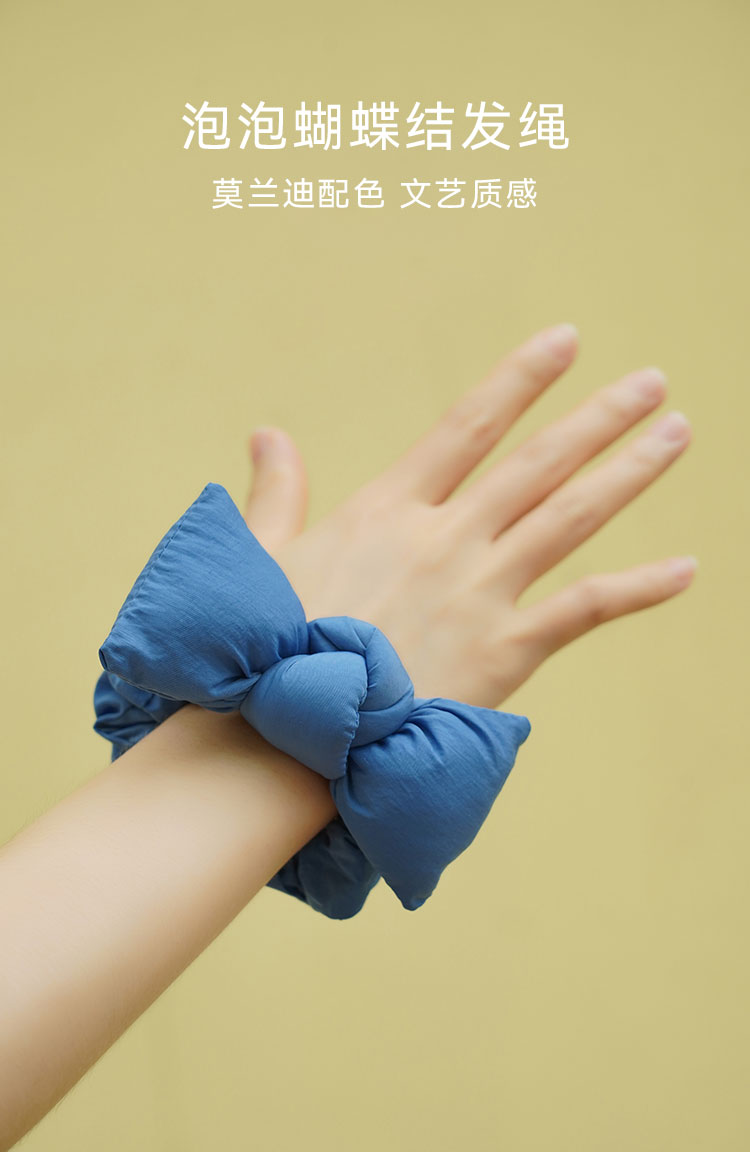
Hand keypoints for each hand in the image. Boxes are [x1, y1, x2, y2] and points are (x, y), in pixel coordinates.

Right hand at [242, 323, 694, 707]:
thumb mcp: (263, 560)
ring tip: (677, 432)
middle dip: (600, 416)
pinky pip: (584, 610)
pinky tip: (686, 569)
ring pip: (570, 516)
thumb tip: (266, 434)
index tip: (565, 341)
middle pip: (538, 462)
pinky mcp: (503, 653)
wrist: (290, 740)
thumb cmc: (270, 653)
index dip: (520, 378)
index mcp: (387, 510)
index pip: (468, 424)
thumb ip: (278, 493)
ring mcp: (478, 593)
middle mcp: (444, 539)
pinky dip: (638, 589)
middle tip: (654, 382)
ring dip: (629, 470)